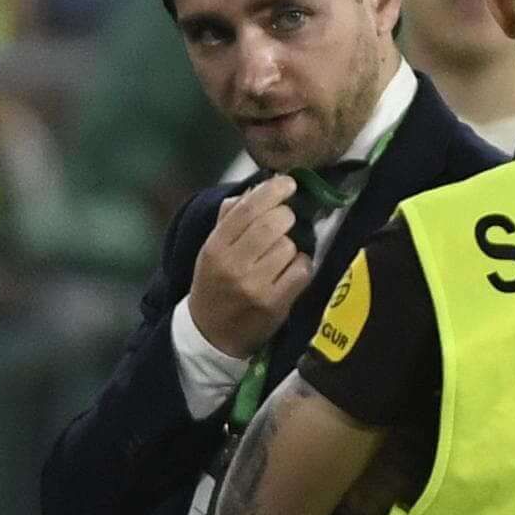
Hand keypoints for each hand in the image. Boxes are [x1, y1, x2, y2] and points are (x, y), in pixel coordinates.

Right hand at [188, 176, 313, 360]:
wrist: (212, 332)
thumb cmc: (216, 283)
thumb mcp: (212, 249)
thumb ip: (229, 218)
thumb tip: (254, 191)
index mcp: (215, 247)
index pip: (246, 209)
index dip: (272, 191)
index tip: (288, 183)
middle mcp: (232, 265)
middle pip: (273, 224)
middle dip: (287, 216)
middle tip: (287, 219)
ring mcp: (254, 286)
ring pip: (289, 247)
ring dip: (293, 245)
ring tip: (282, 254)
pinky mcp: (275, 304)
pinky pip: (302, 270)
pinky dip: (302, 266)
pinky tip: (291, 270)